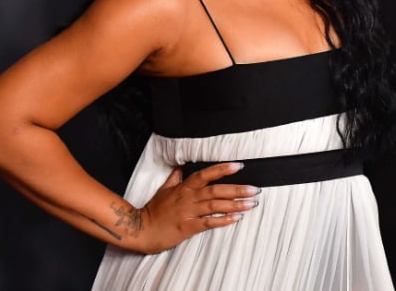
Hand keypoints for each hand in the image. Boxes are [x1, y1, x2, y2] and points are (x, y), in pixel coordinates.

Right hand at [128, 162, 260, 252]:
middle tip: (254, 189)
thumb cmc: (153, 211)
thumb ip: (175, 178)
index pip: (206, 174)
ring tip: (251, 204)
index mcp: (184, 187)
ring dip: (235, 204)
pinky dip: (223, 220)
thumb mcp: (164, 190)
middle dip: (237, 189)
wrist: (141, 230)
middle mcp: (188, 198)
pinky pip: (209, 223)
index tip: (239, 166)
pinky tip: (236, 219)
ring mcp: (188, 213)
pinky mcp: (188, 228)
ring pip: (215, 205)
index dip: (222, 169)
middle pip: (216, 190)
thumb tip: (182, 167)